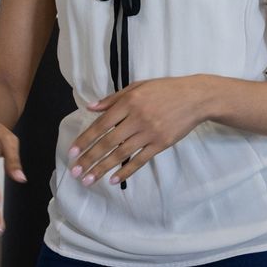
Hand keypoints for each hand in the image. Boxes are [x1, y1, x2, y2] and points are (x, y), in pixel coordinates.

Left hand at [68, 76, 207, 187]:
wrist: (195, 98)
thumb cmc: (165, 90)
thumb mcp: (137, 86)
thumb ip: (113, 99)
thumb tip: (90, 108)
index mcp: (129, 102)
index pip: (101, 124)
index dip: (85, 140)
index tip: (72, 153)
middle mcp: (137, 118)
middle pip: (108, 142)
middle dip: (89, 158)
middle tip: (75, 172)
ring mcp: (150, 132)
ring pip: (121, 154)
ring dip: (102, 168)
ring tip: (88, 179)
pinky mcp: (161, 144)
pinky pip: (140, 160)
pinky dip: (126, 171)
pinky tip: (113, 180)